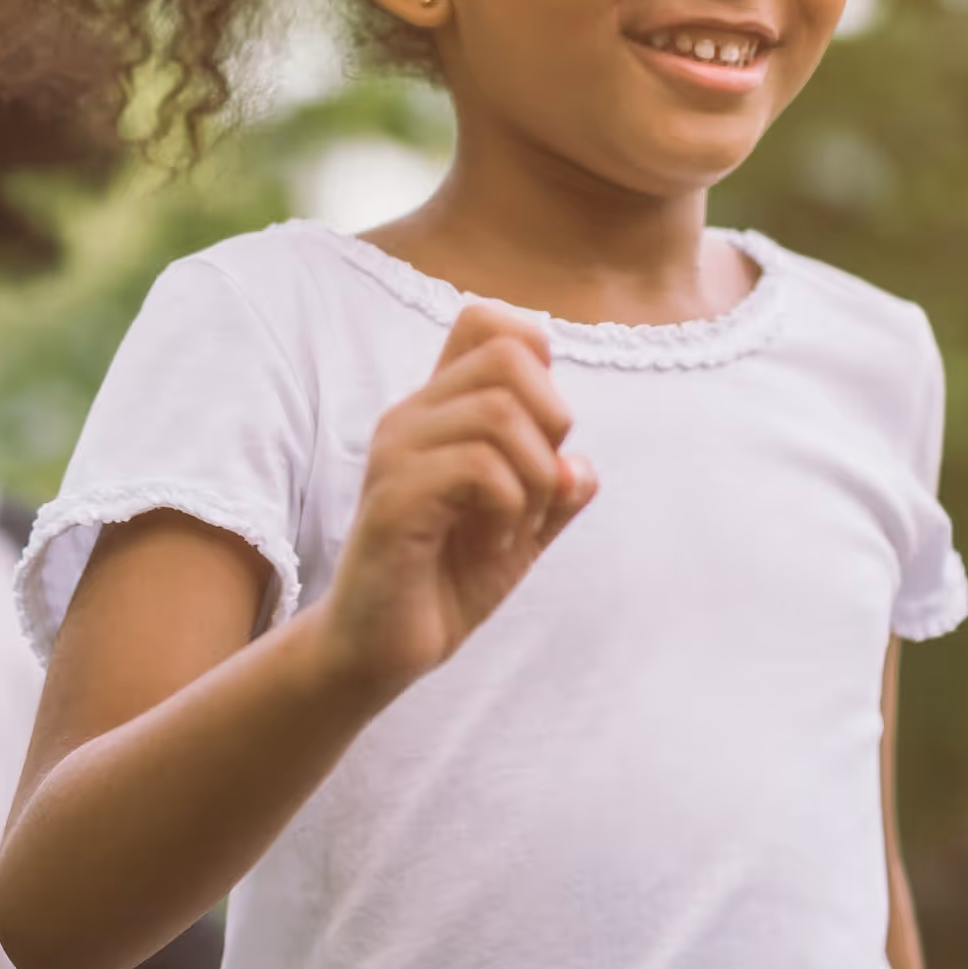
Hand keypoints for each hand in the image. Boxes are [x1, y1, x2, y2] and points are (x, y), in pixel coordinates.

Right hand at [310, 302, 599, 696]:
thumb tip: (582, 468)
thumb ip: (558, 490)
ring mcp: (398, 452)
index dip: (538, 362)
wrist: (385, 647)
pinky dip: (509, 512)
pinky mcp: (394, 497)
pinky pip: (479, 469)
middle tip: (537, 490)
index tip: (539, 435)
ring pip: (500, 413)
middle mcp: (413, 415)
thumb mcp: (523, 527)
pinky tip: (491, 546)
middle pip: (510, 356)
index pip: (488, 321)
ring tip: (514, 527)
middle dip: (551, 424)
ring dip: (534, 479)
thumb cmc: (448, 578)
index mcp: (441, 409)